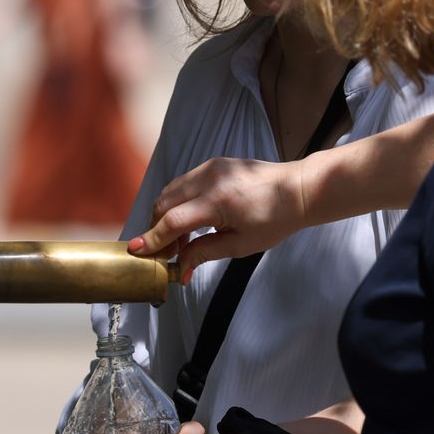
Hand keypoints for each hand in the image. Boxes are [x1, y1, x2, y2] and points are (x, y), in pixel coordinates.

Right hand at [128, 156, 312, 277]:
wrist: (297, 189)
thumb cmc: (276, 219)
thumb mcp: (241, 245)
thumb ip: (205, 252)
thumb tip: (180, 268)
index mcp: (218, 201)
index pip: (173, 221)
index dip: (153, 239)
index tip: (136, 251)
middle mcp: (209, 179)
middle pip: (164, 204)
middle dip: (157, 229)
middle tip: (163, 254)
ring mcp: (210, 168)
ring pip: (170, 192)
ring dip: (165, 216)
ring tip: (178, 242)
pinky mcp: (213, 165)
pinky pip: (183, 184)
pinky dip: (177, 203)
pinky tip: (188, 222)